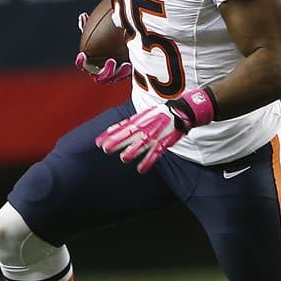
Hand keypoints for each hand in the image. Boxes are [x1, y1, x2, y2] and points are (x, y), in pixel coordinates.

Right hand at [76, 11, 130, 83]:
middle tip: (111, 60)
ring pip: (114, 78)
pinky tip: (130, 63)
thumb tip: (83, 15)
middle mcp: (100, 73)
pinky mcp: (124, 76)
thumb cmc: (105, 39)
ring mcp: (112, 76)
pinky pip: (125, 77)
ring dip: (119, 72)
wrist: (123, 46)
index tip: (83, 54)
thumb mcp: (98, 32)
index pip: (82, 65)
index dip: (81, 62)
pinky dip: (127, 72)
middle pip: (99, 76)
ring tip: (125, 64)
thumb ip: (89, 26)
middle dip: (105, 70)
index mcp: (90, 63)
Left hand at [95, 88, 215, 172]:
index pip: (122, 127)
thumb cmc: (159, 114)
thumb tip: (111, 130)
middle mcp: (146, 127)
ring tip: (124, 158)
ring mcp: (156, 135)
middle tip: (106, 149)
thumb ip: (128, 123)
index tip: (98, 142)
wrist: (181, 111)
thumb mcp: (143, 115)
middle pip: (130, 135)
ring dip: (133, 151)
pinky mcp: (164, 143)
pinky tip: (141, 169)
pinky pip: (156, 153)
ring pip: (143, 144)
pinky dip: (148, 162)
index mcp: (140, 120)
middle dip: (118, 142)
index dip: (110, 135)